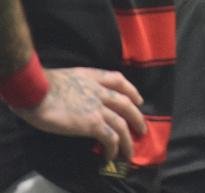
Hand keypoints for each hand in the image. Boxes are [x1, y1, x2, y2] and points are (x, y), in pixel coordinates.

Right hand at [12, 67, 145, 161]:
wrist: (36, 91)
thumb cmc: (43, 84)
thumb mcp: (69, 75)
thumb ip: (80, 83)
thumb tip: (77, 95)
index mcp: (94, 77)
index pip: (119, 81)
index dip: (132, 91)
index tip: (138, 100)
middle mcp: (101, 91)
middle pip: (127, 105)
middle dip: (137, 118)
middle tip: (141, 129)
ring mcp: (99, 108)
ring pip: (122, 125)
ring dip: (128, 140)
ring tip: (130, 151)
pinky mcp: (93, 124)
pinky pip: (110, 137)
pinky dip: (114, 148)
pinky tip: (111, 156)